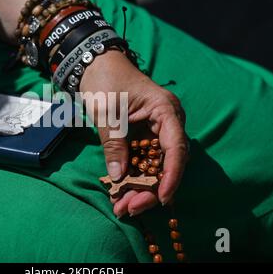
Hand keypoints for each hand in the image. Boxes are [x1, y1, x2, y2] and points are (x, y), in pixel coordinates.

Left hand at [79, 50, 187, 217]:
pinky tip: (122, 192)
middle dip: (150, 188)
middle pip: (167, 162)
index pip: (176, 146)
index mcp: (165, 110)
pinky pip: (143, 161)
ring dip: (141, 187)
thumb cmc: (105, 81)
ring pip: (155, 165)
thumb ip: (114, 144)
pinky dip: (134, 177)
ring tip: (123, 206)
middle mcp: (166, 122)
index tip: (161, 197)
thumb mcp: (107, 113)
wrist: (96, 65)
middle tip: (131, 208)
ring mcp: (156, 130)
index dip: (172, 175)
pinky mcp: (144, 136)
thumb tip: (119, 177)